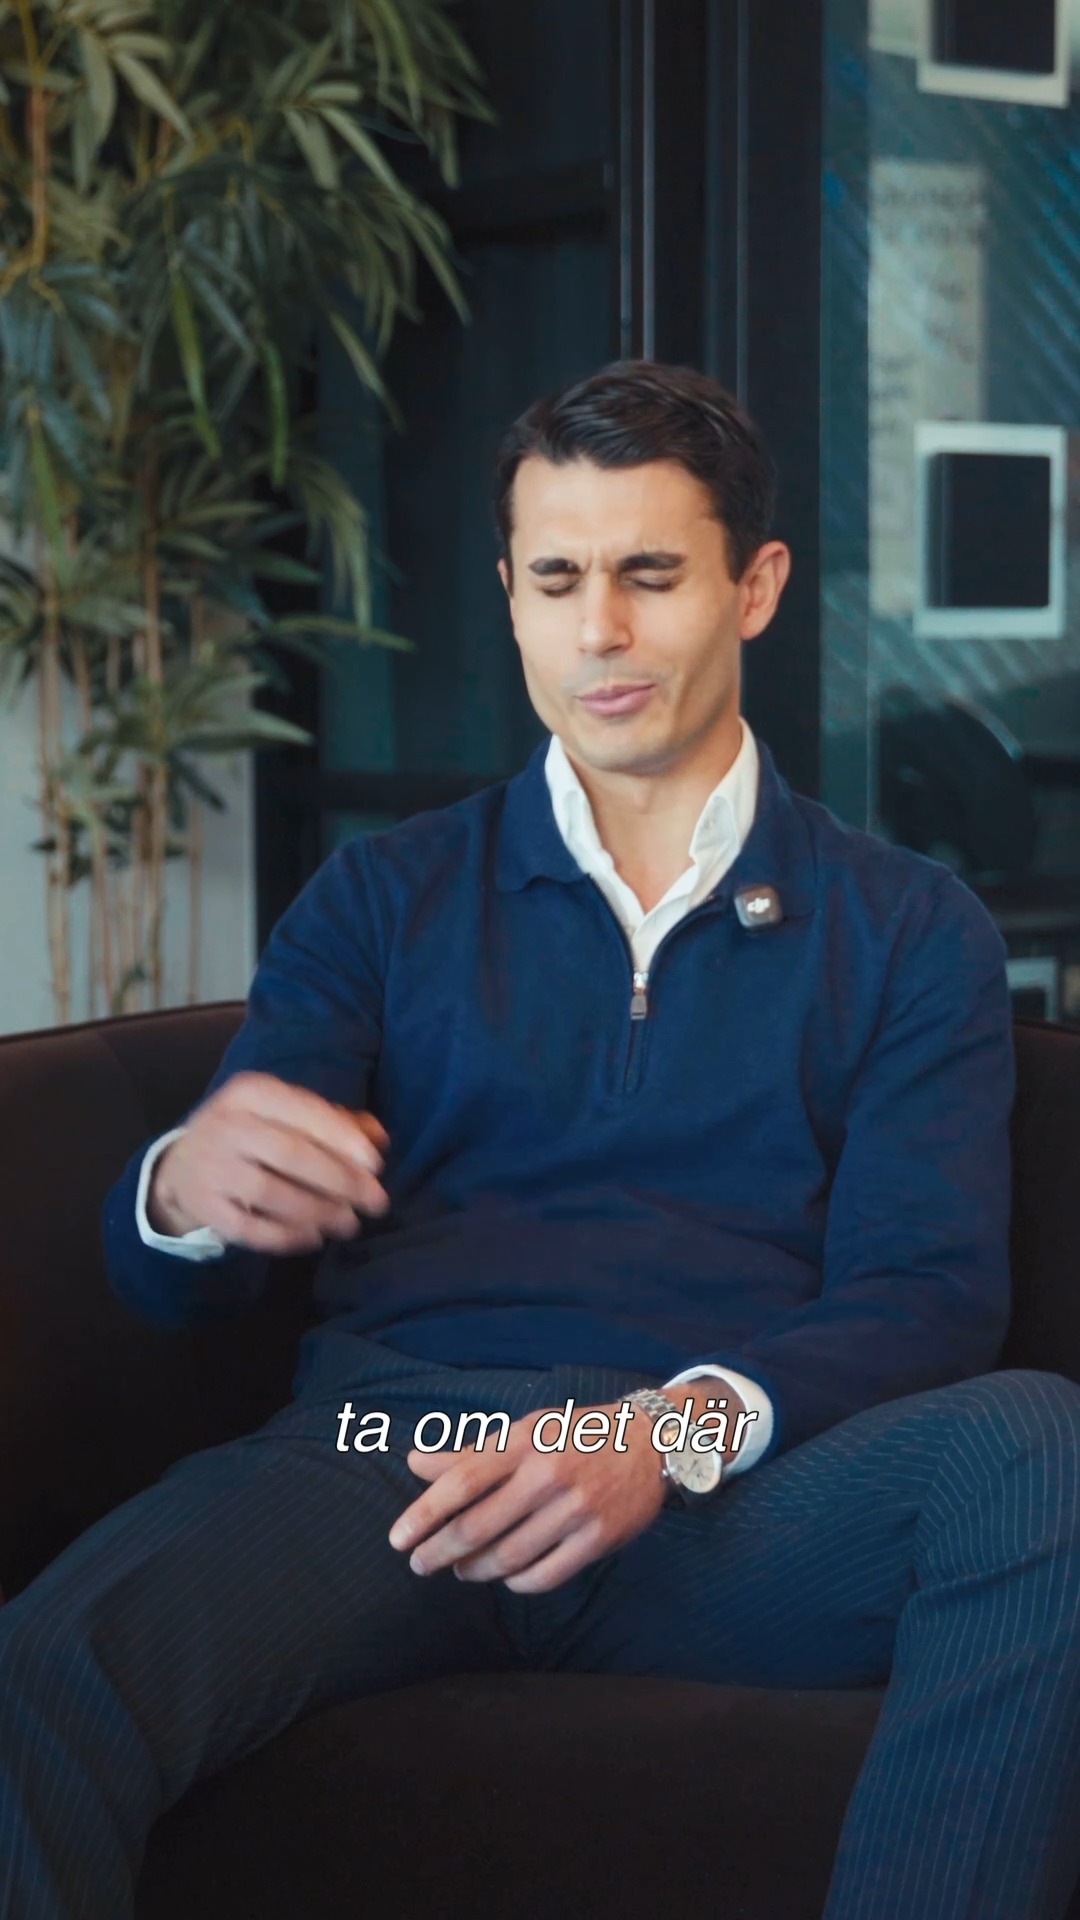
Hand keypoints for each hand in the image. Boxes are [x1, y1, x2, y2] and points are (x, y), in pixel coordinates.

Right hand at [147, 1071, 389, 1254]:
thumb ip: (334, 1121)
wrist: (182, 1165)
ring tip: (350, 1223)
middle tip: (376, 1202)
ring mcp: (211, 1166)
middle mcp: (226, 1124)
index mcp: (250, 1092)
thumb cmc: (251, 1135)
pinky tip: (314, 1237)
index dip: (343, 1139)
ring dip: (318, 1211)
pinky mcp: (203, 1205)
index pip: (304, 1112)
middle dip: (341, 1181)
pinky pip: (249, 1227)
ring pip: (271, 1193)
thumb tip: (379, 1138)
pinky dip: (286, 1236)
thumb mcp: (285, 1114)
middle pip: (291, 1154)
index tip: (376, 1165)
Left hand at [387, 1398, 667, 1593]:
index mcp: (524, 1443)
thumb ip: (471, 1452)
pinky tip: (506, 1578)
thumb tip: (415, 1462)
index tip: (398, 1539)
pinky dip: (517, 1582)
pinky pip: (545, 1575)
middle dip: (439, 1552)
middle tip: (420, 1565)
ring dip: (476, 1570)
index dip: (423, 1514)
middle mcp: (547, 1475)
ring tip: (461, 1570)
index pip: (461, 1481)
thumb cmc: (576, 1435)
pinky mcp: (598, 1539)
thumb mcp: (526, 1430)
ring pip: (508, 1557)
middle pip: (478, 1527)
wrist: (651, 1442)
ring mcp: (575, 1510)